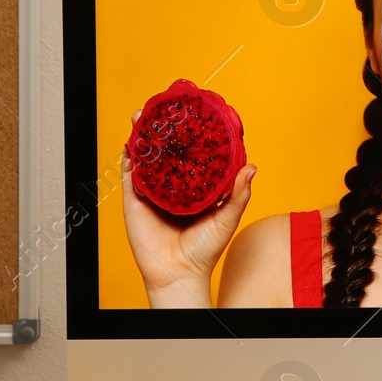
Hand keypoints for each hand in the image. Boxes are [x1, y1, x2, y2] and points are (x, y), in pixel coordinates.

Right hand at [122, 110, 255, 307]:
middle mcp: (174, 184)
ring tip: (143, 115)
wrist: (179, 274)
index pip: (194, 153)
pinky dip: (130, 157)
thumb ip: (237, 194)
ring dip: (143, 135)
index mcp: (195, 186)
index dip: (194, 133)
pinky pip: (131, 174)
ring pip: (147, 157)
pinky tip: (131, 143)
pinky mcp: (135, 201)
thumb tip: (251, 167)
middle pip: (167, 149)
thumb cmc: (205, 249)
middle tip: (166, 106)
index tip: (197, 112)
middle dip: (164, 127)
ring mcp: (154, 191)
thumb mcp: (227, 218)